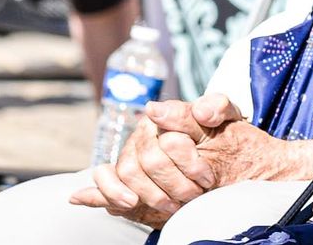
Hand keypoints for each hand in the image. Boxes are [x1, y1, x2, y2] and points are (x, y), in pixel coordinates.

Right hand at [67, 94, 237, 226]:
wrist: (227, 157)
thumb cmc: (227, 134)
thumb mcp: (228, 117)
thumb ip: (214, 106)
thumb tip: (161, 107)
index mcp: (165, 117)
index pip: (167, 141)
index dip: (188, 163)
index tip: (206, 178)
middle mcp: (143, 135)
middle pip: (147, 161)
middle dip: (172, 183)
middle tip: (194, 196)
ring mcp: (132, 155)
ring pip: (126, 174)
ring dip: (149, 194)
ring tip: (172, 206)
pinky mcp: (125, 176)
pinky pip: (104, 179)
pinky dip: (102, 190)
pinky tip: (83, 197)